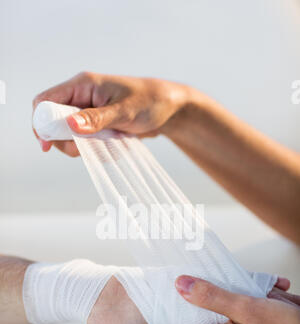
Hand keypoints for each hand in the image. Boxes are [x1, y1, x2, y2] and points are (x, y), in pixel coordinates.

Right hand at [33, 73, 188, 155]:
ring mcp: (88, 111)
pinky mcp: (97, 124)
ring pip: (69, 134)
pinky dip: (94, 148)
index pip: (45, 101)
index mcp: (83, 85)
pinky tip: (113, 146)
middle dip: (64, 140)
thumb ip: (96, 119)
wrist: (169, 108)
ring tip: (106, 145)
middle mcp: (81, 97)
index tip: (47, 145)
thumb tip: (70, 125)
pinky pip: (85, 141)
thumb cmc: (149, 102)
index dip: (41, 122)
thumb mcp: (124, 111)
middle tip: (82, 151)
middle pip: (53, 122)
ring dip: (82, 146)